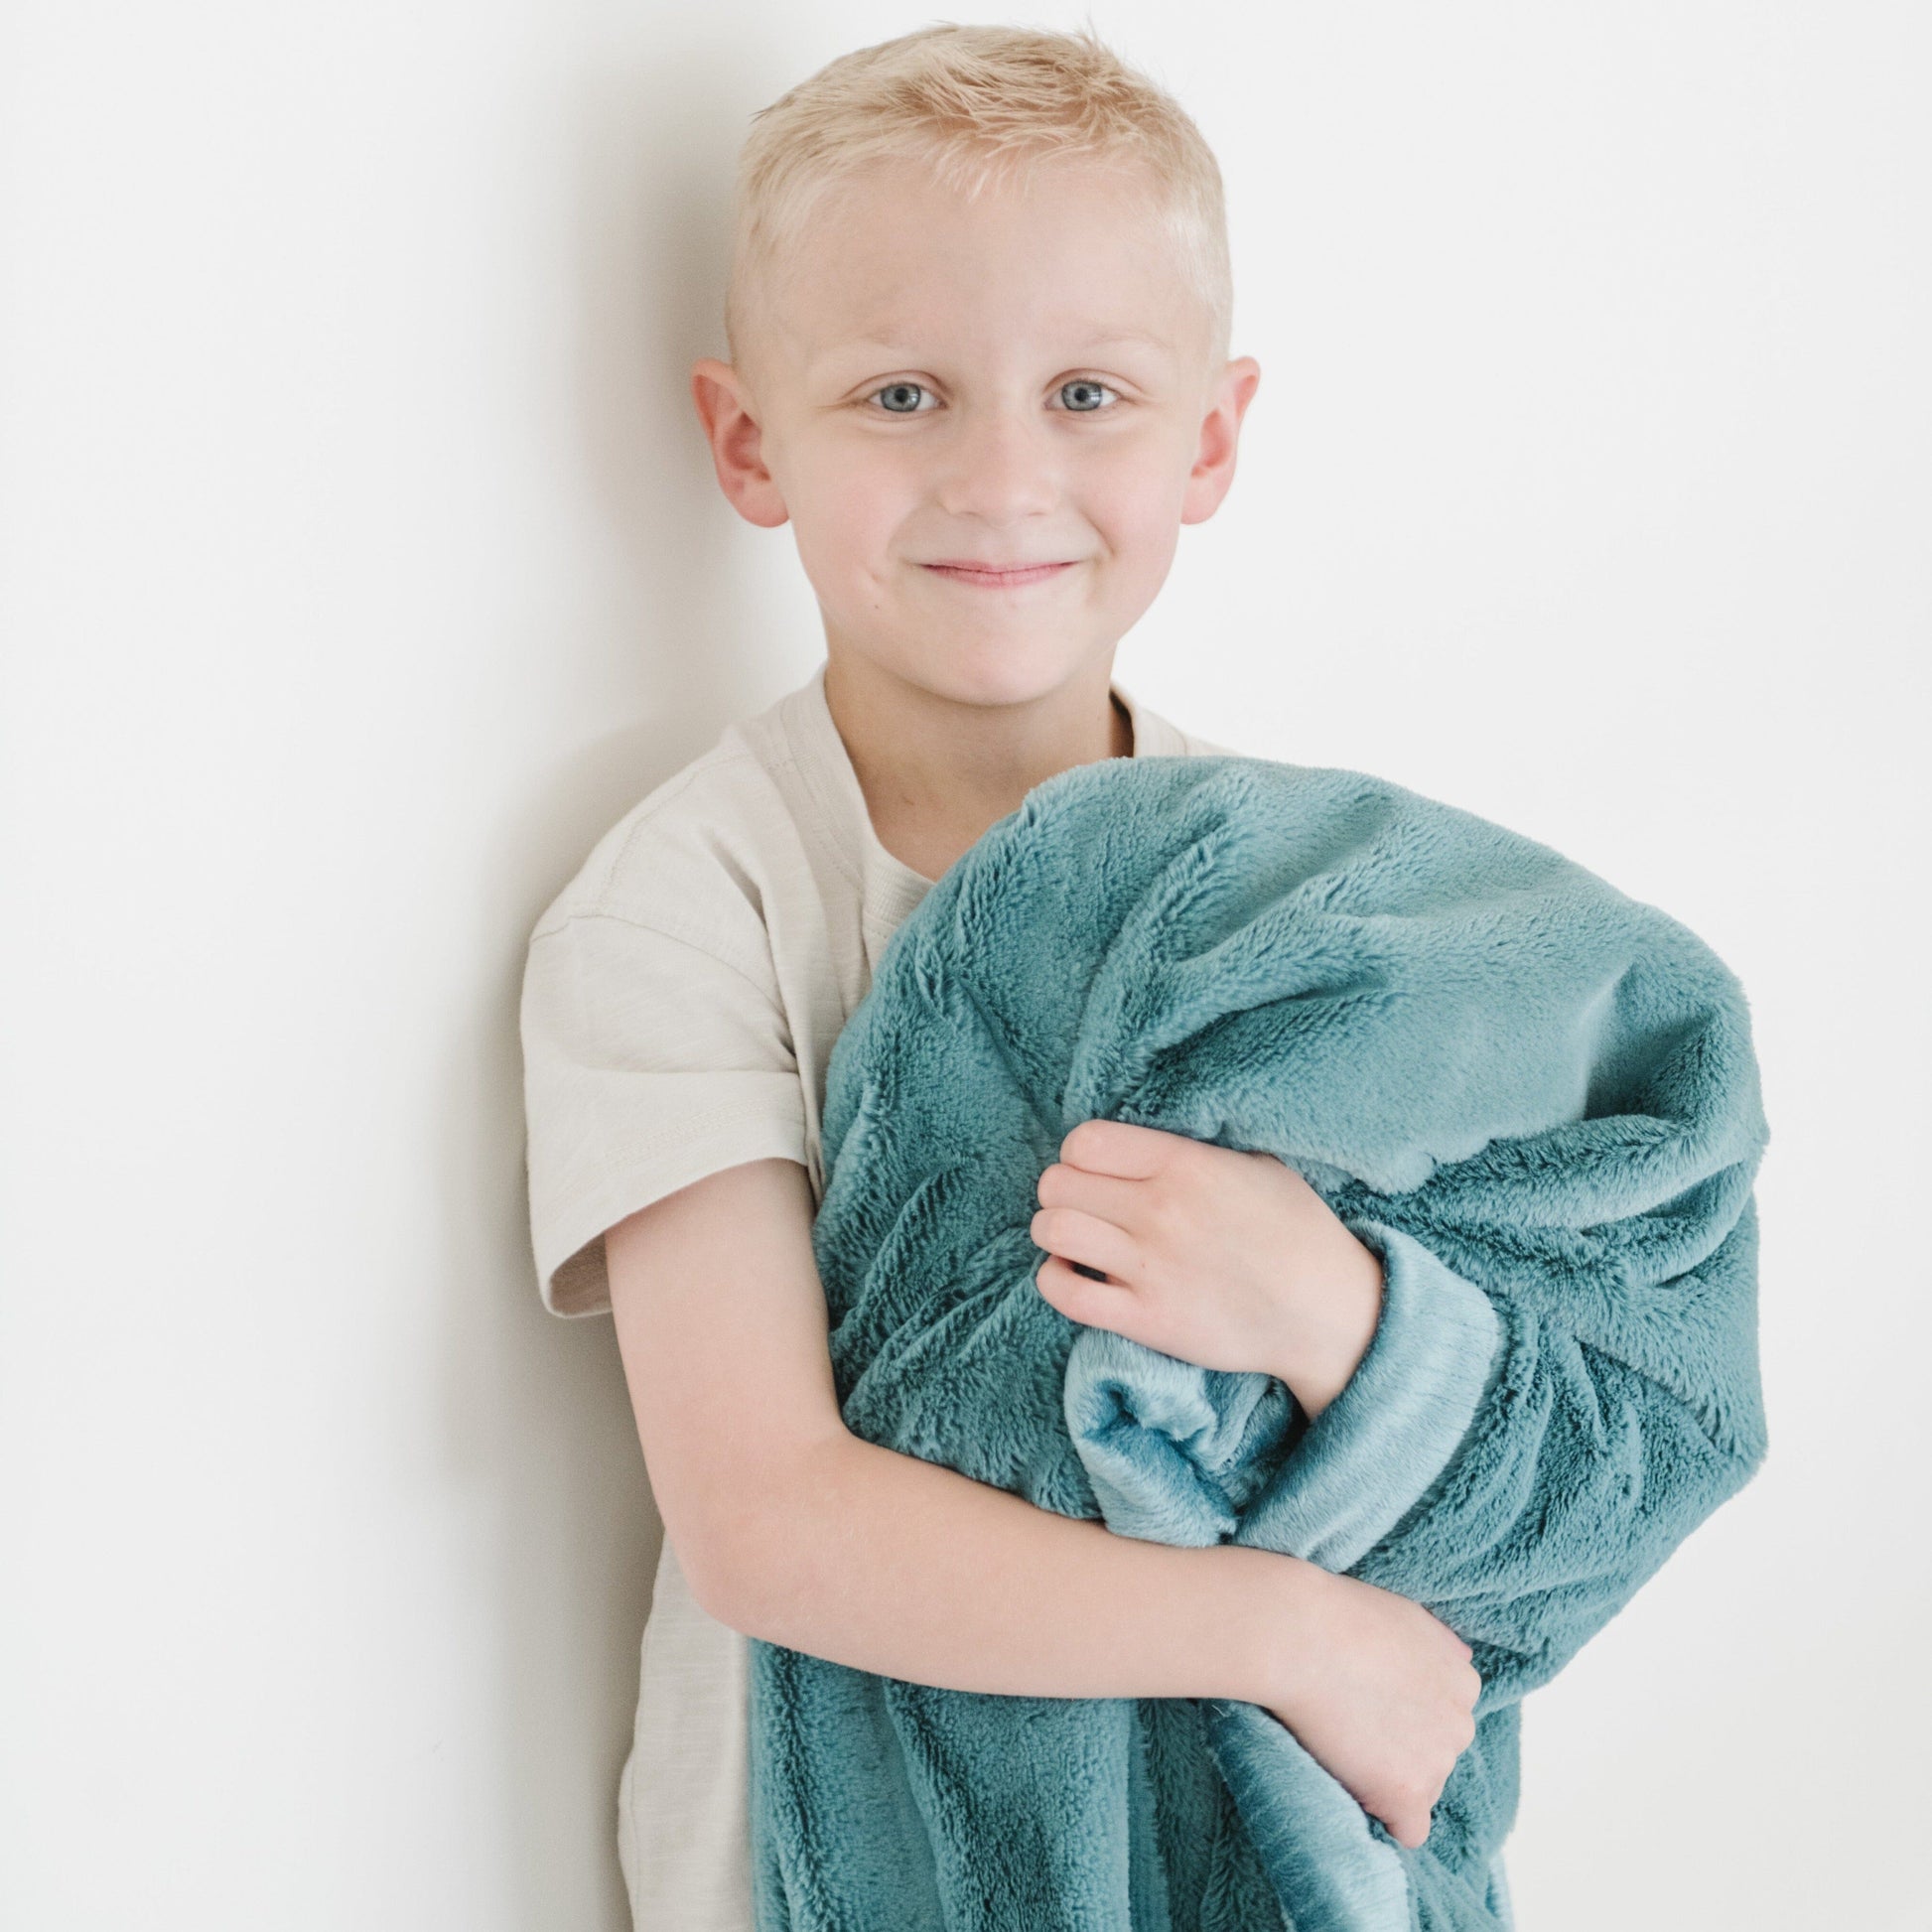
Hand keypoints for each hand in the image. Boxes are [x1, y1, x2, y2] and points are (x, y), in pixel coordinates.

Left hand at [1030, 1118, 1385, 1415]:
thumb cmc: (1296, 1231)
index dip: (1079, 1153)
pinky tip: (1074, 1272)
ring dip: (1052, 1230)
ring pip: (1053, 1230)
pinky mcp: (1146, 1320)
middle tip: (1083, 1204)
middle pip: (1058, 1184)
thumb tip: (1149, 1137)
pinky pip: (1064, 1293)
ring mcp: (1149, 1268)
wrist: (1326, 1312)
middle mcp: (1159, 1211)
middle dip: (1061, 1190)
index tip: (1096, 1169)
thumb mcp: (1257, 1163)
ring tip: (1074, 1237)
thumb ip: (1196, 1147)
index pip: (1085, 1141)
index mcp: (1184, 1165)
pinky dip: (1054, 1278)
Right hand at [1262, 1562, 1480, 1849]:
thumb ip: (1439, 1645)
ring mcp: (1436, 1762)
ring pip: (1420, 1789)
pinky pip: (1409, 1831)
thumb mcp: (1406, 1614)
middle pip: (1435, 1755)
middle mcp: (1460, 1724)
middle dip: (1401, 1747)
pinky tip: (1355, 1790)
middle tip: (1351, 1722)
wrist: (1301, 1637)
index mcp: (1463, 1681)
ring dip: (1387, 1778)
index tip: (1369, 1701)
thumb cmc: (1342, 1616)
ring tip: (1341, 1744)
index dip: (1403, 1713)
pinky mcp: (1406, 1794)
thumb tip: (1462, 1659)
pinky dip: (1384, 1817)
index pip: (1444, 1717)